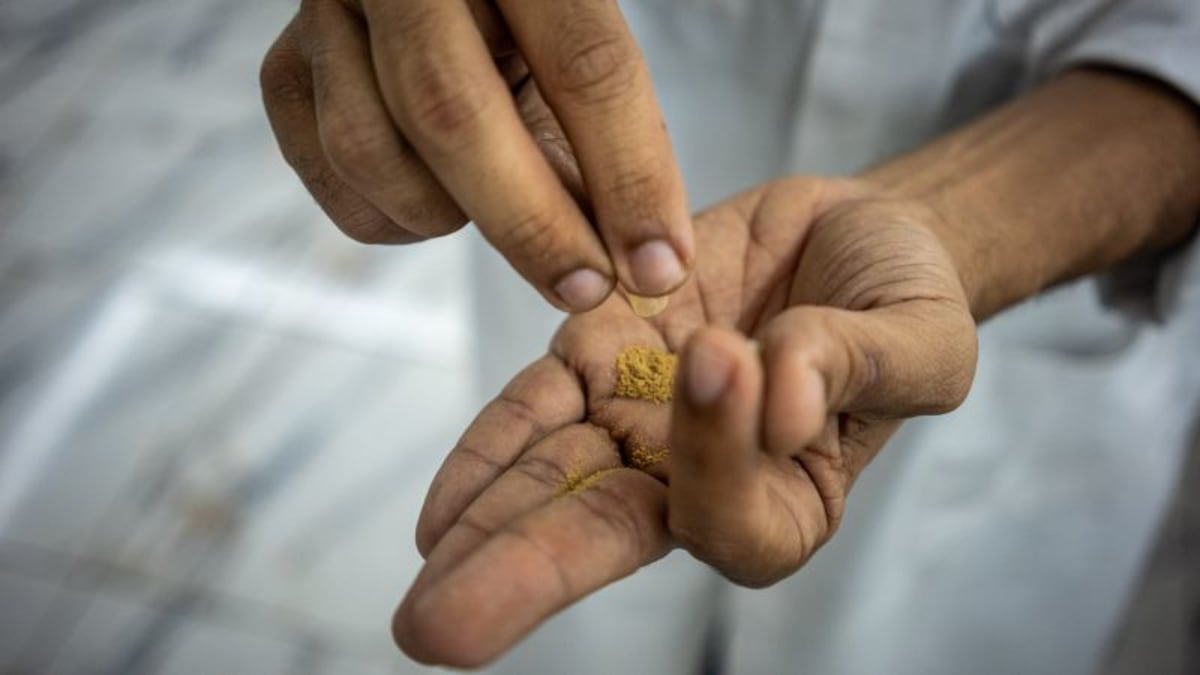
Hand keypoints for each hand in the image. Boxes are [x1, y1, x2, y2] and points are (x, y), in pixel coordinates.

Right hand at [260, 0, 693, 311]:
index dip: (628, 176)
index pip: (583, 62)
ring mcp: (328, 12)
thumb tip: (642, 264)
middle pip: (454, 111)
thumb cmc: (523, 26)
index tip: (659, 268)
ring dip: (447, 215)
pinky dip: (395, 217)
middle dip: (530, 225)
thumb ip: (602, 140)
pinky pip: (333, 178)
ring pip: (372, 150)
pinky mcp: (284, 68)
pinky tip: (436, 197)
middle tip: (585, 289)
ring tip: (497, 209)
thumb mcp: (574, 52)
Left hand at [393, 177, 977, 666]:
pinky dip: (490, 449)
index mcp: (787, 500)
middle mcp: (698, 478)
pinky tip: (438, 514)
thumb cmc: (899, 299)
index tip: (731, 358)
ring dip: (482, 527)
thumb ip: (856, 367)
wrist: (846, 234)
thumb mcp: (918, 335)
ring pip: (553, 480)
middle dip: (524, 579)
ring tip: (421, 573)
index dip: (717, 456)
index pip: (734, 519)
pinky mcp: (601, 352)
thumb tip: (774, 400)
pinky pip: (535, 406)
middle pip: (608, 537)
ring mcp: (640, 419)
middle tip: (441, 632)